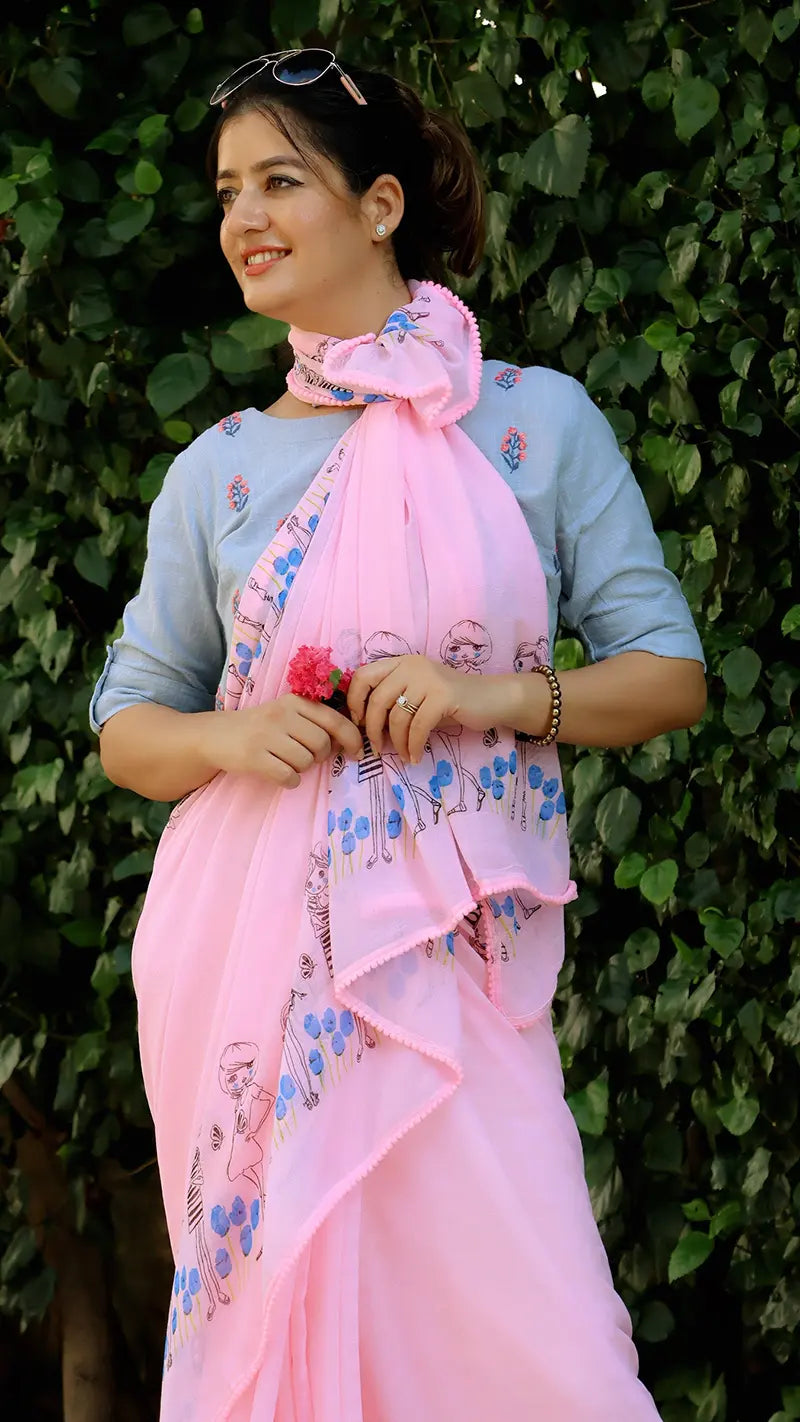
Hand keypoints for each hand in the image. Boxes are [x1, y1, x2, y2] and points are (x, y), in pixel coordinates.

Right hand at [196, 694, 363, 787]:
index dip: (352, 738)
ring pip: (306, 761)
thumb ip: (314, 722)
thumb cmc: (259, 727)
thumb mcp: (286, 714)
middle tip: (304, 756)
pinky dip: (289, 780)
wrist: (214, 736)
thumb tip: (346, 743)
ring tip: (285, 761)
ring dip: (301, 768)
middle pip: (322, 743)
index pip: (334, 720)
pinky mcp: (253, 756)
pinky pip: (288, 776)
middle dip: (319, 756)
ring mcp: (266, 735)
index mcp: (293, 701)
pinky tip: (278, 773)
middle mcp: (281, 714)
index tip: (357, 753)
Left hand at [346, 655, 515, 762]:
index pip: (363, 675)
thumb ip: (394, 702)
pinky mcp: (443, 695)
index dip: (355, 701)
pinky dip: (414, 746)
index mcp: (401, 662)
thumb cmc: (451, 702)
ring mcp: (428, 679)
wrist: (491, 699)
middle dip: (373, 730)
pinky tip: (415, 756)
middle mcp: (411, 666)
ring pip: (397, 717)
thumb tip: (365, 726)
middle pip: (377, 700)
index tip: (360, 723)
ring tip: (403, 755)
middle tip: (377, 749)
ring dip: (397, 743)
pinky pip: (418, 727)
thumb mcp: (417, 695)